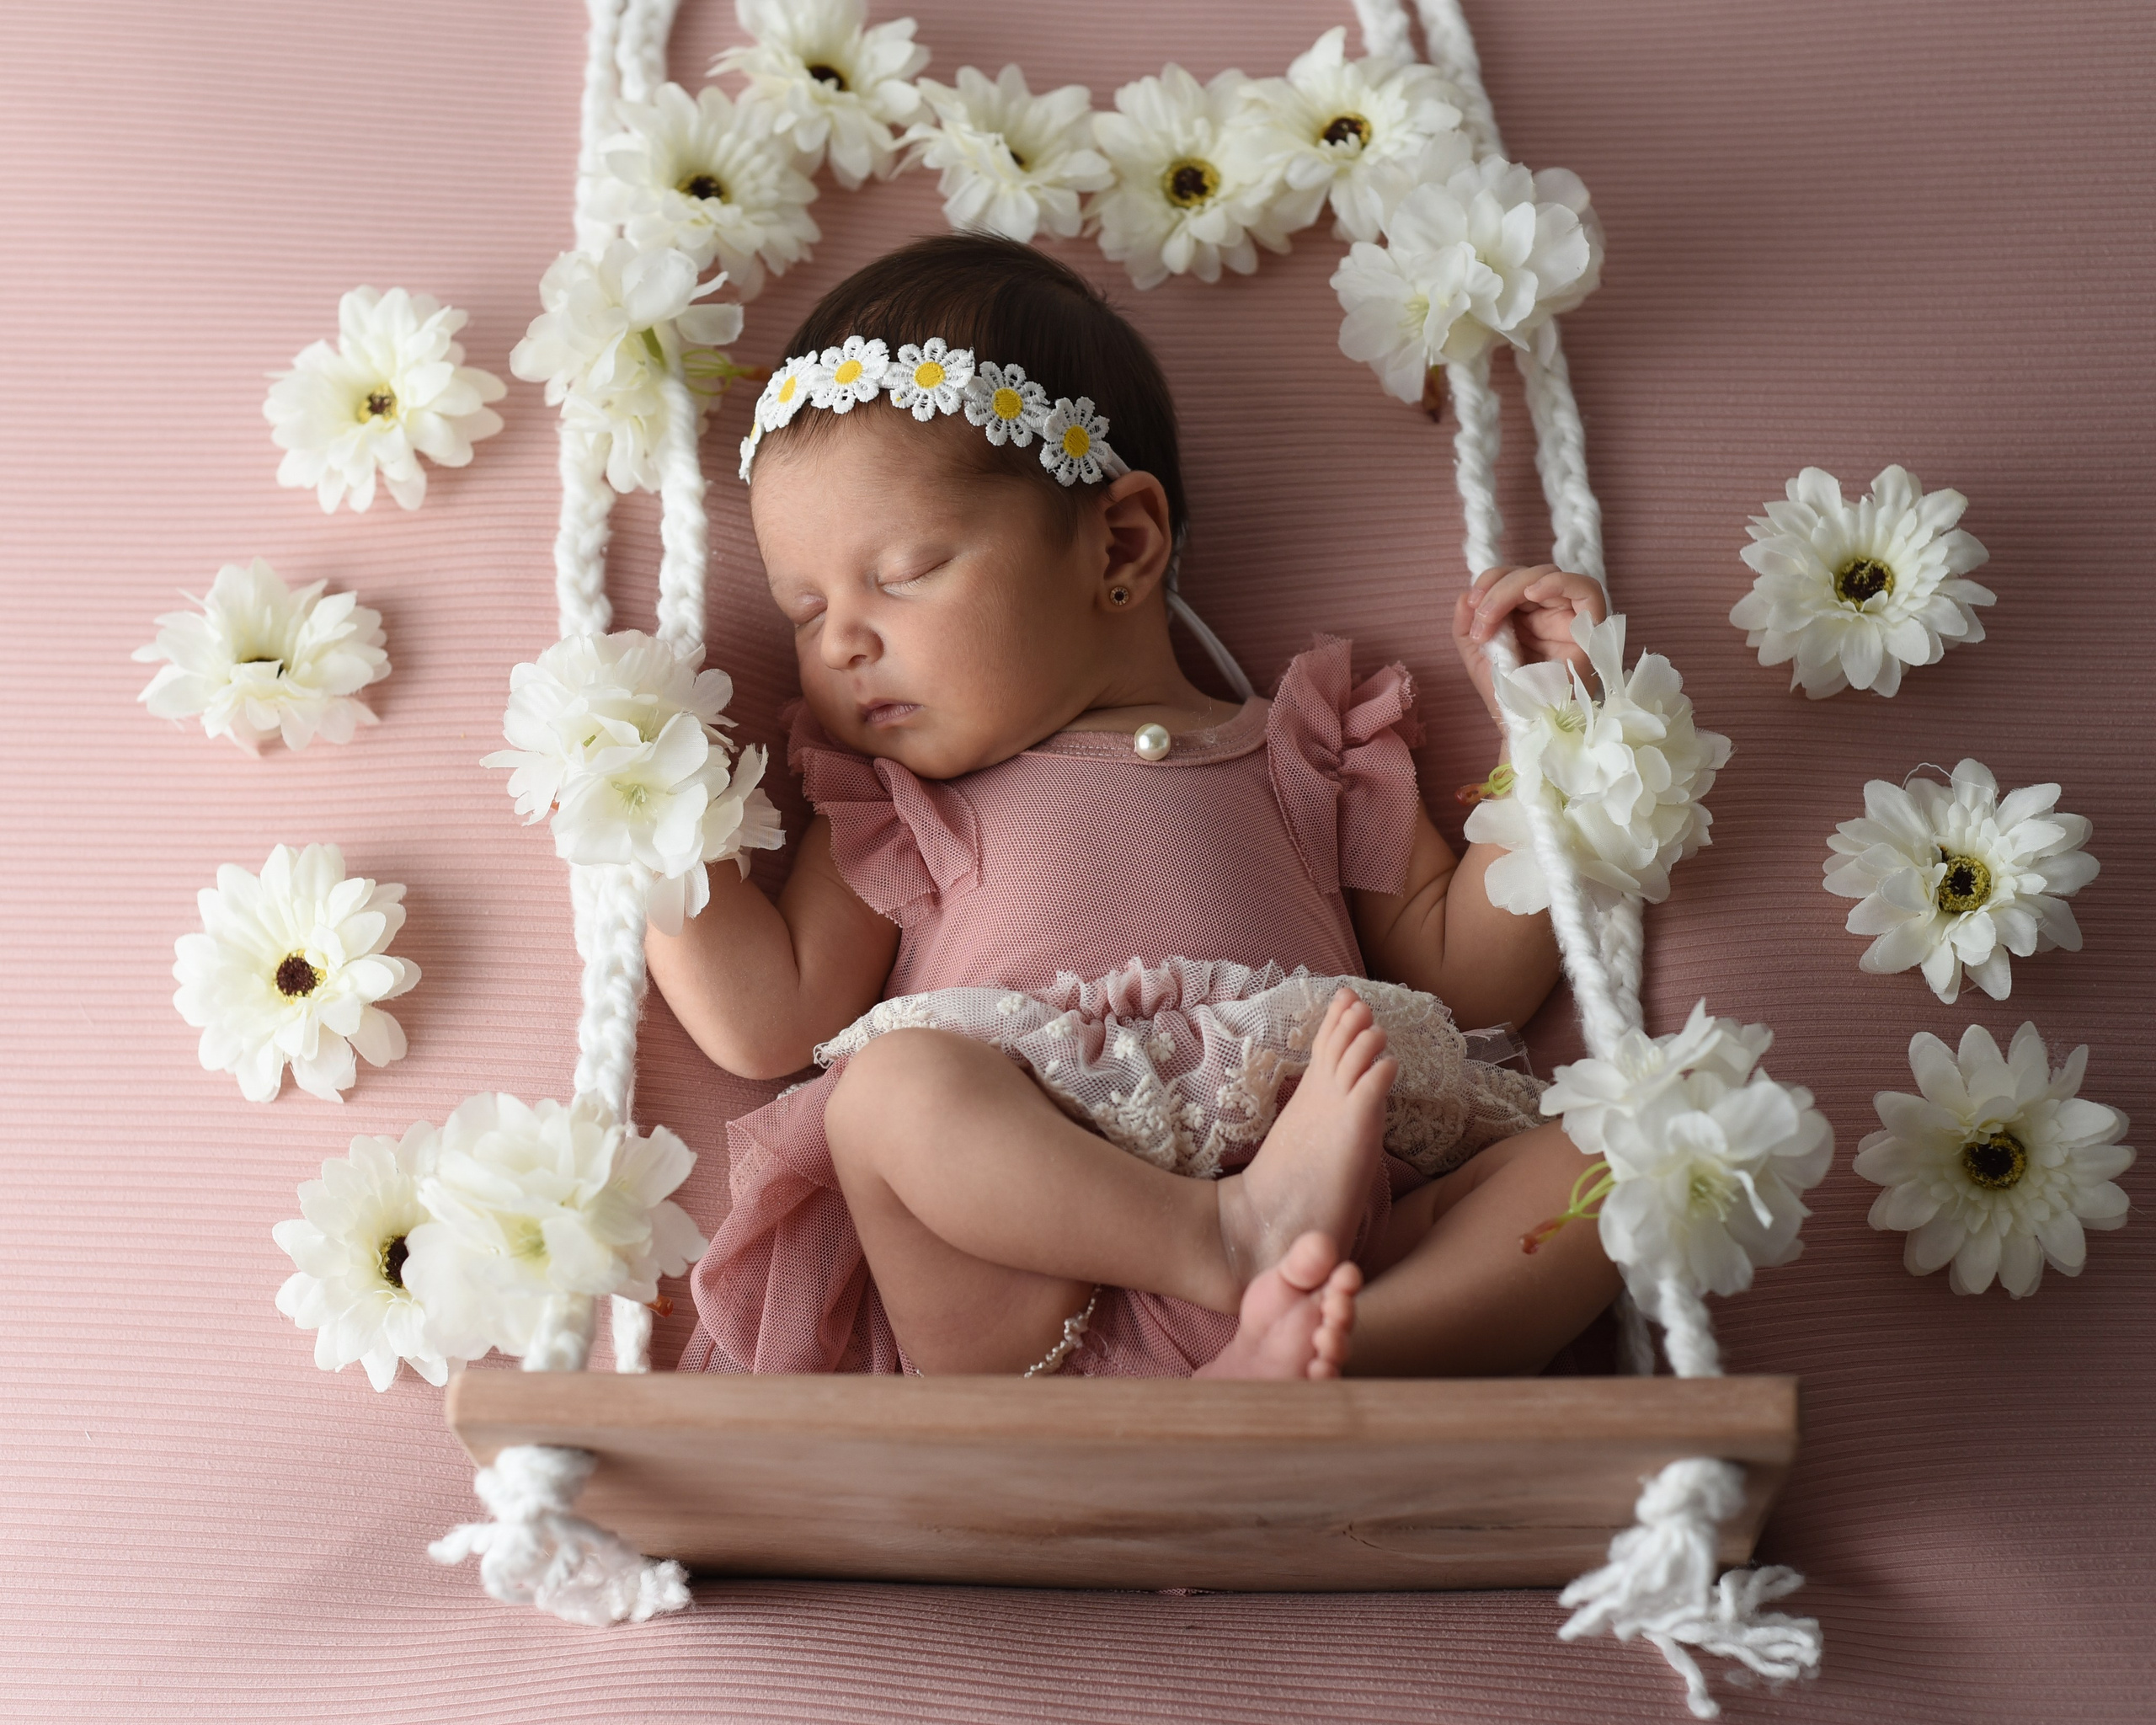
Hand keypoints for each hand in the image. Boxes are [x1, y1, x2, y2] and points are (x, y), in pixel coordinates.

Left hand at [1450, 564, 1606, 724]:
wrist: (1525, 727)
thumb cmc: (1507, 695)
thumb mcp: (1476, 655)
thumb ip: (1466, 623)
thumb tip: (1466, 595)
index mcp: (1523, 615)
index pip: (1512, 578)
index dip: (1489, 582)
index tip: (1472, 605)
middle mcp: (1547, 613)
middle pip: (1528, 574)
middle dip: (1497, 588)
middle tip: (1481, 617)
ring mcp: (1569, 619)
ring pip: (1551, 575)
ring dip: (1515, 586)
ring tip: (1493, 612)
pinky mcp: (1589, 630)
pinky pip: (1587, 591)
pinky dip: (1559, 582)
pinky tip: (1532, 592)